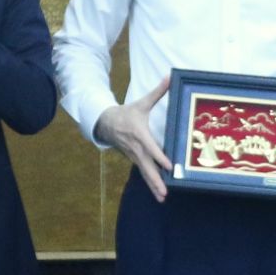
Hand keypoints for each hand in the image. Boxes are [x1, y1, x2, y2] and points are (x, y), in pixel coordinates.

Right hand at [93, 75, 174, 200]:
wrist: (105, 123)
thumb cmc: (126, 113)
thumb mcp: (141, 103)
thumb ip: (157, 92)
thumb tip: (170, 77)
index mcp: (140, 134)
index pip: (151, 148)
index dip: (160, 157)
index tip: (169, 166)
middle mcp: (137, 148)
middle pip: (148, 167)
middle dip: (156, 180)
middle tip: (165, 192)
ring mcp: (135, 156)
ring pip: (145, 173)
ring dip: (154, 186)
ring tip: (162, 198)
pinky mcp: (135, 160)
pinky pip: (144, 173)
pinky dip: (151, 183)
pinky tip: (159, 193)